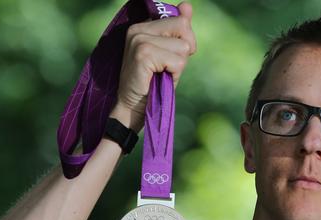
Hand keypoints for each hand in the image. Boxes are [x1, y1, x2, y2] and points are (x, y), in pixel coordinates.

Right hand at [111, 2, 196, 131]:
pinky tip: (159, 79)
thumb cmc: (153, 84)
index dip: (184, 41)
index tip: (170, 56)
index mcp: (143, 26)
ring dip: (178, 66)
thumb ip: (178, 30)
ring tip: (161, 74)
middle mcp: (138, 29)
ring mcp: (140, 39)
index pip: (180, 19)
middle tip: (167, 66)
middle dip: (184, 51)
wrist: (133, 108)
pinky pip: (178, 61)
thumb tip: (187, 5)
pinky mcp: (143, 53)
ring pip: (183, 47)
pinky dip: (175, 75)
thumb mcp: (169, 54)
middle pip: (184, 27)